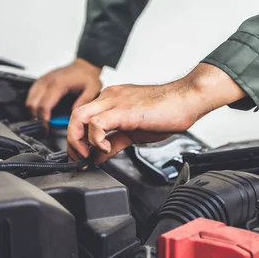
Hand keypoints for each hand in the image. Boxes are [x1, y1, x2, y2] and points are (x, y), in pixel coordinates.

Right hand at [26, 58, 102, 126]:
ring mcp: (43, 80)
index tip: (47, 127)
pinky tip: (41, 110)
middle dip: (37, 117)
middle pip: (32, 103)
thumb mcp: (92, 89)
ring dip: (33, 111)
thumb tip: (73, 114)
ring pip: (29, 99)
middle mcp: (48, 80)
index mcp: (59, 83)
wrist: (84, 66)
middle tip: (46, 126)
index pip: (44, 104)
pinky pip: (31, 94)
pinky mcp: (41, 81)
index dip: (43, 118)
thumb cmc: (87, 76)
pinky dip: (33, 104)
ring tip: (44, 119)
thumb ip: (83, 102)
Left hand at [67, 63, 245, 163]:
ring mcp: (114, 102)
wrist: (186, 100)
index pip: (83, 118)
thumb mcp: (134, 130)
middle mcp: (109, 97)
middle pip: (74, 116)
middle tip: (78, 159)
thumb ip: (115, 142)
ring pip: (78, 117)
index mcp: (111, 100)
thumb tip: (99, 155)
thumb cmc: (167, 111)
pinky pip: (96, 124)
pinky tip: (104, 150)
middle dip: (71, 141)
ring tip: (87, 156)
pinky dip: (95, 140)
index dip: (78, 140)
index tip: (82, 157)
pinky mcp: (122, 111)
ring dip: (78, 141)